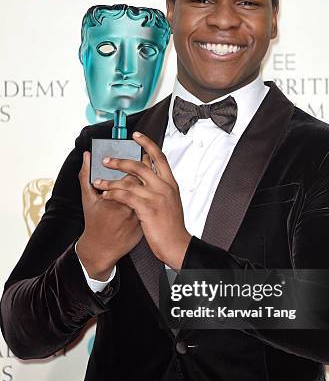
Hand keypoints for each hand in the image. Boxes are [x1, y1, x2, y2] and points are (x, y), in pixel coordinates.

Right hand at [77, 151, 143, 279]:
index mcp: (116, 201)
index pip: (129, 177)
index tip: (128, 159)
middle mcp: (130, 209)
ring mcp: (139, 216)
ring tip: (142, 176)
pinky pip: (151, 204)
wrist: (103, 248)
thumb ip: (86, 175)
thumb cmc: (94, 223)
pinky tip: (145, 192)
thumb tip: (87, 156)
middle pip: (142, 184)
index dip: (130, 166)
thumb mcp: (87, 199)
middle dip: (142, 171)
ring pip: (148, 194)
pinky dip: (149, 196)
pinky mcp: (145, 221)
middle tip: (139, 161)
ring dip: (147, 183)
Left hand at [93, 132, 191, 269]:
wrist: (176, 244)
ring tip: (99, 182)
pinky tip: (105, 195)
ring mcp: (156, 197)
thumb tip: (150, 178)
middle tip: (106, 160)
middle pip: (140, 165)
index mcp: (170, 183)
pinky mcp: (147, 208)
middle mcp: (164, 187)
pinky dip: (112, 194)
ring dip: (110, 181)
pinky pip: (125, 196)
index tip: (136, 136)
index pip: (159, 157)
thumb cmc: (172, 226)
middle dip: (120, 161)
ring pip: (129, 181)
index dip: (147, 144)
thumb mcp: (171, 202)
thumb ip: (161, 188)